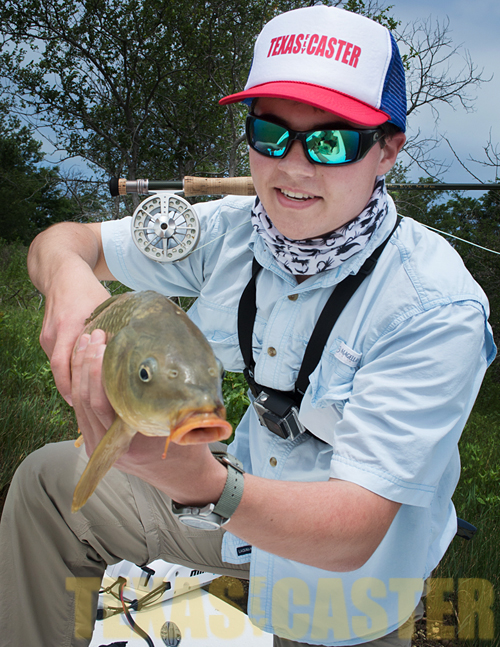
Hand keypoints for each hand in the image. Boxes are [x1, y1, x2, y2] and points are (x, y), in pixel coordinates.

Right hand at [41, 281, 109, 404]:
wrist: (62, 274)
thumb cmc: (88, 290)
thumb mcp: (106, 306)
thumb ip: (116, 327)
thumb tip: (137, 350)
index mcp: (70, 327)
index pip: (67, 366)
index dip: (77, 386)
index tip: (91, 403)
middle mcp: (55, 335)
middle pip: (60, 372)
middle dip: (74, 391)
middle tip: (89, 409)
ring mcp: (47, 338)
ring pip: (59, 368)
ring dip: (72, 381)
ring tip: (89, 398)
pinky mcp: (46, 338)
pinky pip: (57, 360)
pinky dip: (69, 370)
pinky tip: (83, 379)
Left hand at [71, 329, 226, 503]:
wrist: (188, 480)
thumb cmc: (191, 449)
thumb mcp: (185, 423)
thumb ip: (171, 401)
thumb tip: (165, 364)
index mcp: (130, 443)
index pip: (102, 403)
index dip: (97, 371)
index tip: (102, 345)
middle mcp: (111, 448)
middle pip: (84, 402)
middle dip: (85, 365)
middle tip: (93, 336)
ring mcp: (103, 447)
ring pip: (79, 406)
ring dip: (80, 372)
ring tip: (86, 344)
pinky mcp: (101, 442)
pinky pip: (84, 412)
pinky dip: (82, 385)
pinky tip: (86, 364)